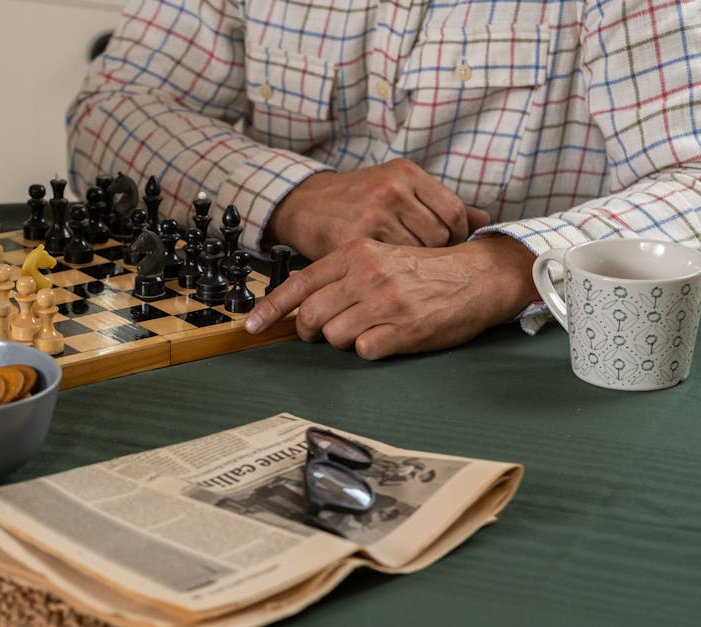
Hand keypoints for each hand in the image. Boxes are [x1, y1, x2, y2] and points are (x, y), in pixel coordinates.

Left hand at [244, 236, 537, 359]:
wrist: (479, 276)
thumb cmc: (425, 270)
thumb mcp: (379, 257)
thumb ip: (342, 273)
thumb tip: (301, 297)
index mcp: (356, 253)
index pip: (299, 283)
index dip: (271, 309)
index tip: (252, 327)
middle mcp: (367, 275)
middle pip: (310, 316)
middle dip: (310, 331)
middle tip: (324, 333)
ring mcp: (385, 303)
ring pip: (333, 336)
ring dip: (344, 340)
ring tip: (369, 328)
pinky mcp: (404, 329)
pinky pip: (364, 351)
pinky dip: (370, 349)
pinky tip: (389, 337)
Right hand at [267, 159, 491, 259]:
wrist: (302, 203)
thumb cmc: (354, 198)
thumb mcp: (396, 187)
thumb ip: (438, 203)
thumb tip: (485, 218)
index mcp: (406, 173)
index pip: (453, 211)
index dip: (457, 236)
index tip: (446, 248)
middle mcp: (391, 189)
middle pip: (439, 234)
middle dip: (436, 254)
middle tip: (425, 265)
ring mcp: (371, 214)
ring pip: (416, 253)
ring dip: (414, 267)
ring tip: (407, 271)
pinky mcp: (352, 240)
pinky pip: (388, 265)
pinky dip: (391, 274)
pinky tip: (386, 274)